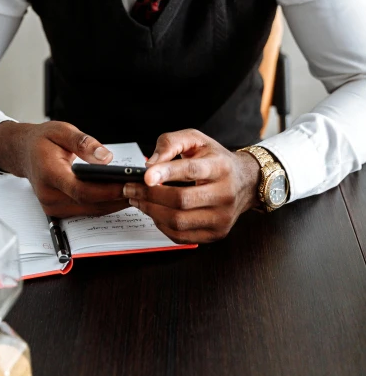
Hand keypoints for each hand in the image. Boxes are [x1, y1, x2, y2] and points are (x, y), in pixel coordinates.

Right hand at [0, 120, 128, 217]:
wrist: (23, 153)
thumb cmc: (42, 140)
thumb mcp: (61, 130)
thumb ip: (83, 143)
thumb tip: (106, 157)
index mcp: (48, 174)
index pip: (81, 190)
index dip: (106, 191)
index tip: (128, 185)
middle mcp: (49, 195)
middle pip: (89, 204)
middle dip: (117, 198)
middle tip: (142, 188)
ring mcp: (52, 206)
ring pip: (89, 210)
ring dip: (113, 203)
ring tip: (136, 191)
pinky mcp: (58, 210)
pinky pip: (85, 210)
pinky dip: (104, 203)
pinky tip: (120, 194)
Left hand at [122, 129, 260, 243]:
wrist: (245, 182)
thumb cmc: (216, 159)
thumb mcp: (196, 140)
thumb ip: (171, 143)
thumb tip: (150, 165)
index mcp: (221, 167)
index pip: (191, 170)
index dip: (166, 173)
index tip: (145, 176)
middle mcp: (225, 194)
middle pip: (181, 200)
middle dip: (150, 195)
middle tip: (130, 188)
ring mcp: (222, 217)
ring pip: (179, 221)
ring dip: (151, 211)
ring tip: (138, 200)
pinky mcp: (217, 233)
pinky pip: (181, 236)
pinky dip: (161, 225)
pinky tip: (154, 212)